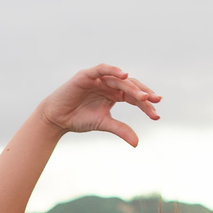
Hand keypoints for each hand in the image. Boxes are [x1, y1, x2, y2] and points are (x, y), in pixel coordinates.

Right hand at [37, 65, 160, 147]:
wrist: (56, 118)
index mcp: (114, 95)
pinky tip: (123, 75)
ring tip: (143, 96)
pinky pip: (102, 69)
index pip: (134, 98)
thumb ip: (120, 130)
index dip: (146, 105)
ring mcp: (99, 79)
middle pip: (130, 87)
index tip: (156, 116)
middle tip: (155, 102)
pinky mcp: (87, 75)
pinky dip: (112, 70)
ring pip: (119, 79)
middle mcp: (109, 85)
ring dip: (131, 86)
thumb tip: (137, 143)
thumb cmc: (79, 119)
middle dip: (143, 94)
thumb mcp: (103, 124)